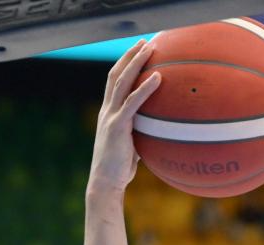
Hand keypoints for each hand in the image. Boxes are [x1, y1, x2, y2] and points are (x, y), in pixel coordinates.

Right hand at [87, 37, 161, 196]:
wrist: (105, 184)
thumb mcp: (130, 148)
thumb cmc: (119, 171)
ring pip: (122, 81)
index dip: (124, 65)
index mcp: (108, 113)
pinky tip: (158, 77)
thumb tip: (157, 135)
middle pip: (117, 74)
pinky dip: (145, 87)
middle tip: (145, 42)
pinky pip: (133, 102)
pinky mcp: (118, 126)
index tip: (137, 52)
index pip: (114, 82)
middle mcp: (107, 110)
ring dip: (136, 62)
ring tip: (151, 48)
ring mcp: (111, 116)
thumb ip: (139, 136)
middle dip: (130, 55)